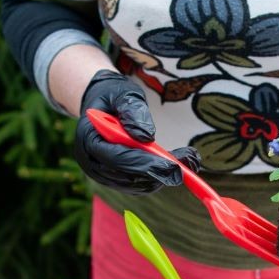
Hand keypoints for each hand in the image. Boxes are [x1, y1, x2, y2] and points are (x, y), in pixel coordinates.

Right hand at [74, 70, 200, 193]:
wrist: (102, 105)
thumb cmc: (113, 96)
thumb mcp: (123, 94)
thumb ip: (132, 111)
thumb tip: (146, 136)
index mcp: (88, 140)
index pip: (117, 158)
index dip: (145, 164)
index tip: (171, 165)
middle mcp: (93, 163)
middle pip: (128, 177)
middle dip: (159, 172)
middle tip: (188, 165)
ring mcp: (104, 174)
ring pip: (137, 184)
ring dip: (165, 174)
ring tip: (190, 159)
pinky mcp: (117, 179)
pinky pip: (141, 184)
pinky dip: (161, 175)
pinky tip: (181, 162)